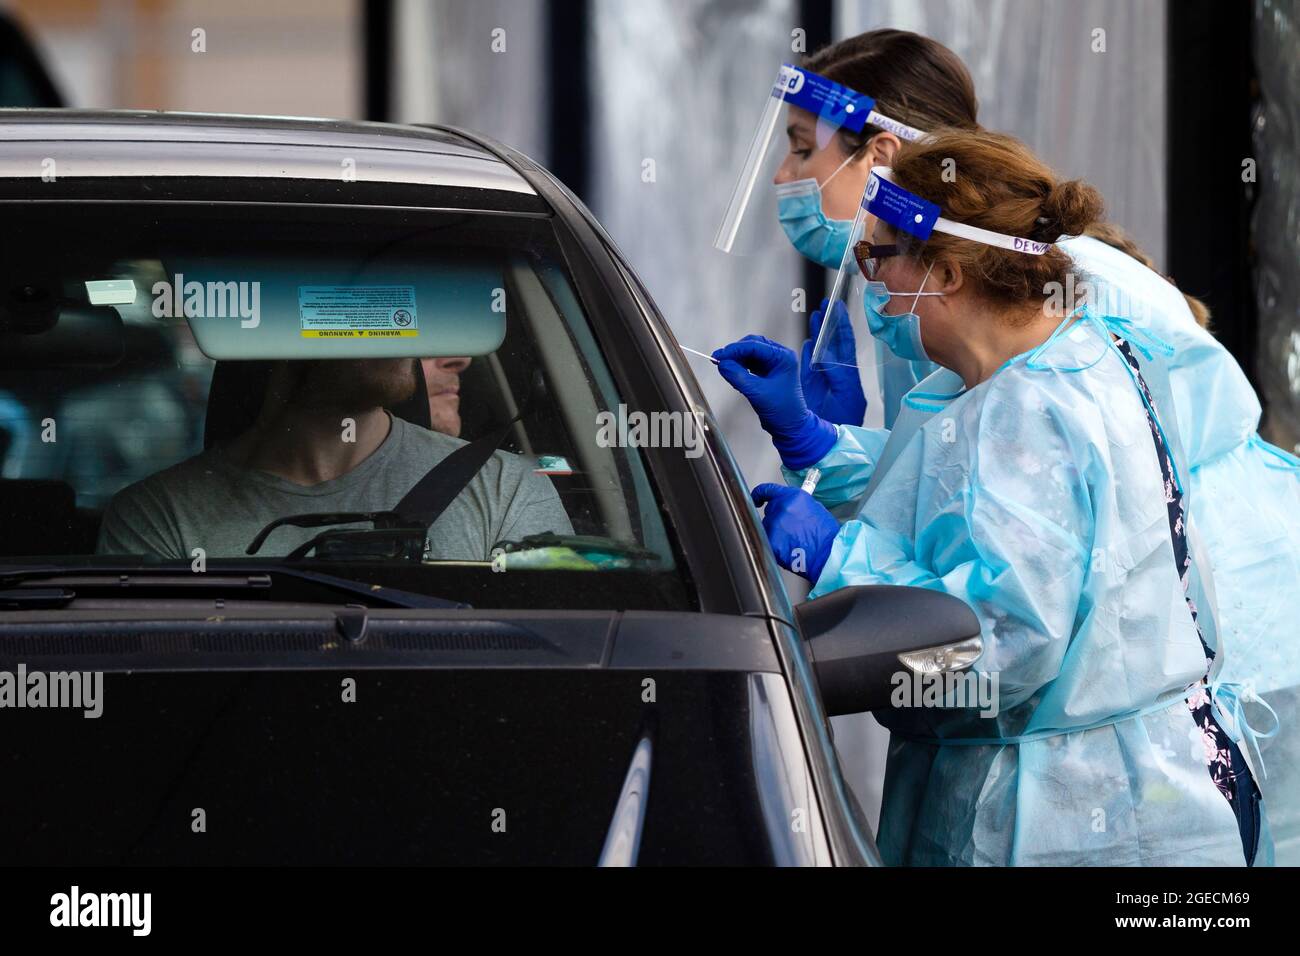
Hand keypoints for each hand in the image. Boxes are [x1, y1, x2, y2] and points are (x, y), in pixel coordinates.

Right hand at [714, 335, 837, 468]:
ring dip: (736, 358)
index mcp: (783, 357)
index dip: (734, 349)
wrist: (790, 427)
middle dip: (735, 352)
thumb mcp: (757, 393)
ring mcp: (774, 363)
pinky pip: (750, 362)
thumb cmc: (781, 410)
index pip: (755, 346)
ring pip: (750, 353)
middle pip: (752, 345)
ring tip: (724, 367)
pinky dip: (740, 365)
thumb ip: (738, 376)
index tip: (718, 356)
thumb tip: (721, 363)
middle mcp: (780, 356)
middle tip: (718, 360)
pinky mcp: (767, 372)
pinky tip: (732, 372)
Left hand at [751, 482, 838, 581]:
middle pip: (769, 511)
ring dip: (776, 533)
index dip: (758, 495)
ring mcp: (775, 524)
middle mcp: (781, 507)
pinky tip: (788, 549)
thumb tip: (785, 506)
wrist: (829, 553)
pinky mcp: (771, 540)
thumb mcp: (813, 508)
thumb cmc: (826, 534)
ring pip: (767, 528)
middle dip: (777, 519)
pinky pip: (767, 541)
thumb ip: (795, 505)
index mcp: (792, 496)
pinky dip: (775, 546)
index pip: (767, 490)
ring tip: (793, 541)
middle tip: (790, 530)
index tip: (757, 499)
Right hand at [800, 299, 867, 426]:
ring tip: (815, 316)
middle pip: (832, 344)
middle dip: (829, 324)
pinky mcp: (809, 389)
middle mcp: (835, 376)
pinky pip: (808, 366)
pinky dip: (808, 354)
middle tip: (825, 304)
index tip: (837, 307)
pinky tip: (808, 344)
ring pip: (820, 352)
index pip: (845, 344)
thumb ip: (837, 374)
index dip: (841, 325)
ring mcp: (822, 381)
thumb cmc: (842, 425)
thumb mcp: (846, 397)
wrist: (826, 445)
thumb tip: (826, 355)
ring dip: (818, 334)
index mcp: (848, 377)